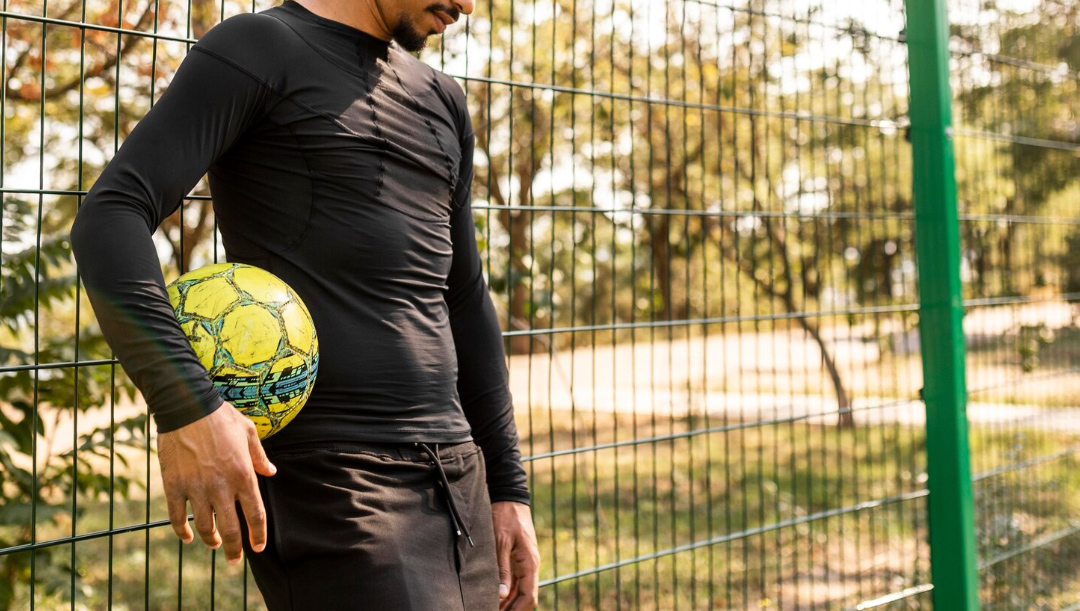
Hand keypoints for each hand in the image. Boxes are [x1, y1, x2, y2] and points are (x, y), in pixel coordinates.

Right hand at [157, 402, 276, 565]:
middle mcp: (221, 486)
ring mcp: (196, 487)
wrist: (186, 405)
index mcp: (243, 474)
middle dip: (234, 549)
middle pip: (231, 529)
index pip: (255, 514)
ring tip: (214, 545)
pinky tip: (187, 537)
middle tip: (234, 560)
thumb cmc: (221, 417)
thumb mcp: (249, 432)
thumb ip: (260, 457)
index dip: (258, 535)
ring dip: (211, 540)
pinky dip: (181, 531)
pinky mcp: (174, 485)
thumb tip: (271, 473)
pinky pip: (176, 516)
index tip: (258, 547)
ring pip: (204, 526)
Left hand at [493, 501, 539, 609]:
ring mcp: (525, 562)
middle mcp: (530, 565)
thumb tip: (502, 594)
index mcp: (529, 563)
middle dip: (512, 609)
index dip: (517, 610)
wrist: (510, 498)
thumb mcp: (501, 542)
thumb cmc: (505, 517)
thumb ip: (502, 569)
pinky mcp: (518, 558)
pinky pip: (516, 581)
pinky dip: (508, 591)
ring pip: (521, 590)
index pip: (529, 596)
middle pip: (526, 596)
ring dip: (509, 603)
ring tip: (491, 608)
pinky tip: (496, 597)